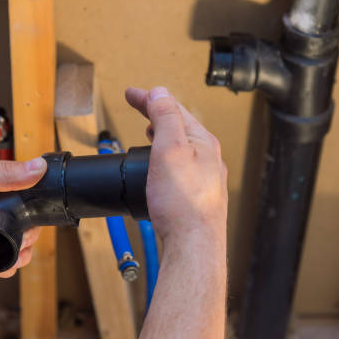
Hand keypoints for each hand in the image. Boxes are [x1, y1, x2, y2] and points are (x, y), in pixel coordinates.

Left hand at [0, 158, 46, 294]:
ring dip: (24, 246)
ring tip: (17, 251)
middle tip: (25, 233)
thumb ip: (1, 174)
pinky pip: (5, 257)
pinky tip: (6, 264)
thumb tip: (38, 167)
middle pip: (24, 213)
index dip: (34, 193)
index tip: (42, 204)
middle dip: (31, 226)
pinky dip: (11, 262)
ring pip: (18, 237)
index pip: (20, 181)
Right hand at [125, 86, 227, 241]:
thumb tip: (161, 93)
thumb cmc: (182, 202)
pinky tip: (160, 168)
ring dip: (163, 135)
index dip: (150, 98)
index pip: (173, 110)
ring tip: (149, 131)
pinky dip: (167, 158)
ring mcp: (205, 179)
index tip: (130, 93)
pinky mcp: (197, 197)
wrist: (193, 244)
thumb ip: (165, 118)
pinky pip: (182, 167)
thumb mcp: (170, 149)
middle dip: (157, 114)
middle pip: (181, 127)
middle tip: (139, 105)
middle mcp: (208, 159)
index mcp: (203, 142)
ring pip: (183, 148)